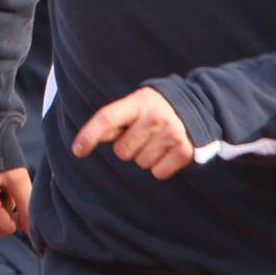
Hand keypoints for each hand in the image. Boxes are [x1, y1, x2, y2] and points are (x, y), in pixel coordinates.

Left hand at [72, 87, 194, 179]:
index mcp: (138, 102)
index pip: (106, 119)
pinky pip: (158, 173)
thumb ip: (113, 121)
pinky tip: (168, 151)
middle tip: (142, 135)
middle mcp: (155, 117)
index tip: (77, 151)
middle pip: (122, 151)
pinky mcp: (184, 151)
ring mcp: (172, 134)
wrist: (198, 106)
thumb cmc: (155, 108)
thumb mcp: (135, 105)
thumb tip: (84, 142)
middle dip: (128, 147)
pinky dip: (160, 166)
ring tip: (157, 140)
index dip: (89, 136)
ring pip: (140, 163)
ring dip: (145, 156)